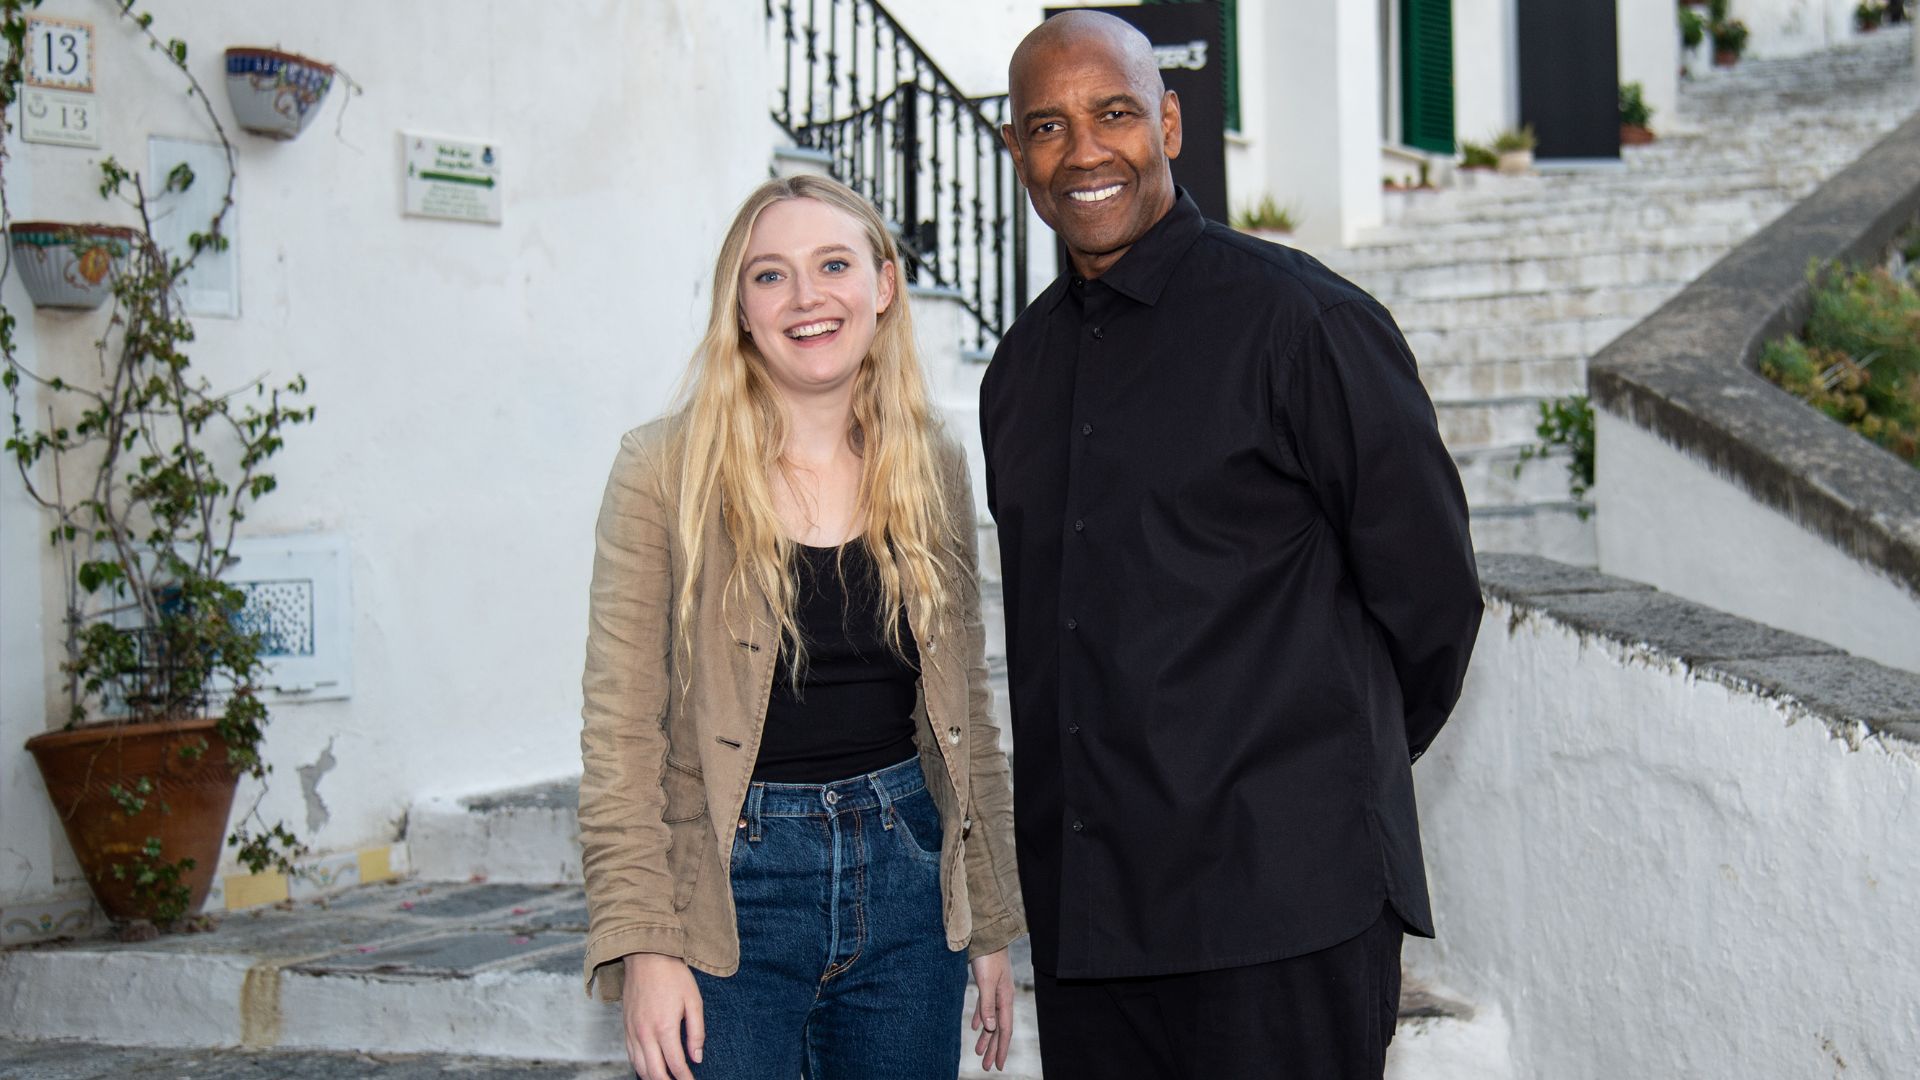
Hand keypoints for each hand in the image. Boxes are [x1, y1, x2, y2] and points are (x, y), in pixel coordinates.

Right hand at [621, 952, 704, 1079]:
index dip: (685, 1078)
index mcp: (665, 1027)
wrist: (646, 956)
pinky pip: (630, 1055)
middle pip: (655, 1072)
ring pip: (640, 1067)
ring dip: (653, 1078)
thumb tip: (697, 1058)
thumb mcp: (694, 1000)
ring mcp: (633, 1031)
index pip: (676, 1064)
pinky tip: (650, 1068)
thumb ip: (697, 1032)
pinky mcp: (625, 1026)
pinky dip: (640, 1067)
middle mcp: (645, 1033)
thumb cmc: (673, 976)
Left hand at [969, 948, 1015, 1070]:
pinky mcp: (988, 984)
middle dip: (993, 1048)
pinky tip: (976, 1027)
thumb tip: (989, 1028)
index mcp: (1005, 998)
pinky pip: (985, 1007)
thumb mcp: (986, 981)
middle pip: (999, 1028)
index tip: (998, 1066)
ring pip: (991, 1019)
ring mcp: (996, 990)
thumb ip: (987, 1004)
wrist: (987, 934)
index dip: (1001, 1049)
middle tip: (987, 1066)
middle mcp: (1003, 997)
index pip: (1004, 1030)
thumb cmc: (988, 956)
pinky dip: (980, 1019)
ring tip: (979, 1051)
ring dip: (986, 1037)